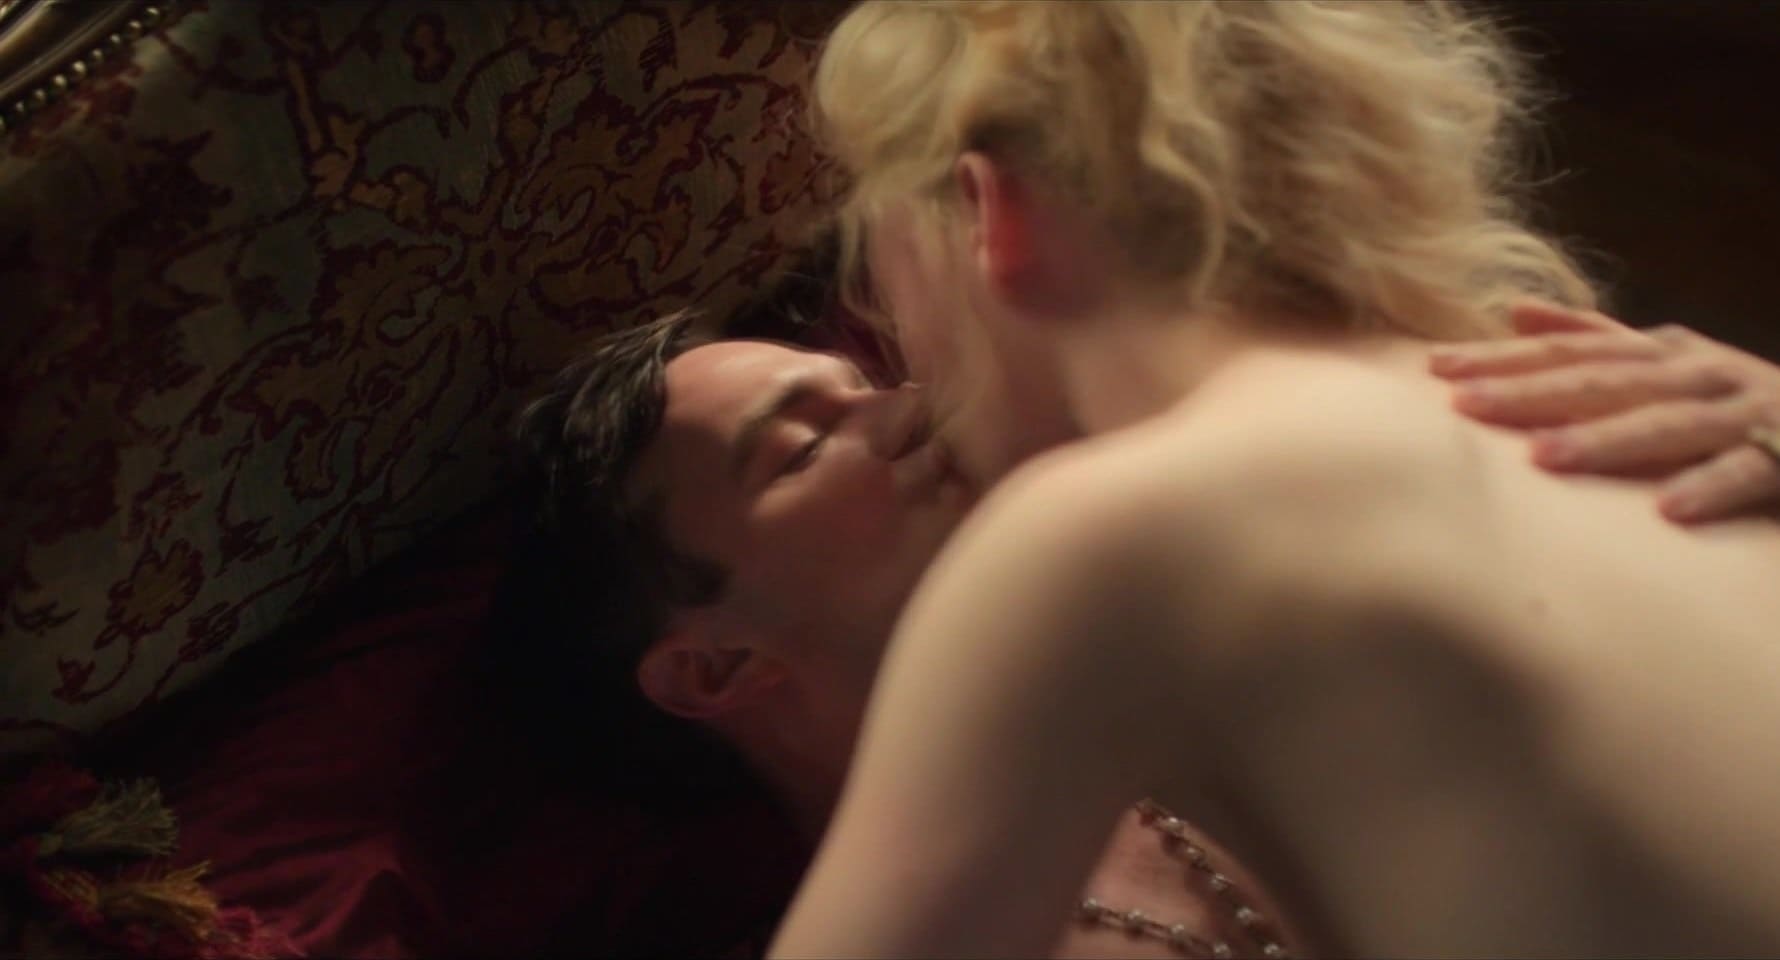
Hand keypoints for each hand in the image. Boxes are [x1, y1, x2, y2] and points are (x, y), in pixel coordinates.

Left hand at [1429, 301, 1779, 523]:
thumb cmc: (1742, 402)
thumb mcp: (1671, 365)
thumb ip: (1597, 339)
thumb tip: (1516, 308)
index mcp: (1665, 353)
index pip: (1570, 353)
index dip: (1503, 359)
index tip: (1434, 370)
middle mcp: (1701, 372)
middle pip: (1605, 381)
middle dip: (1532, 392)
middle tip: (1466, 405)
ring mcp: (1748, 410)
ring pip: (1668, 422)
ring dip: (1607, 439)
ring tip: (1544, 457)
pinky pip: (1747, 471)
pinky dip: (1710, 487)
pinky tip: (1667, 511)